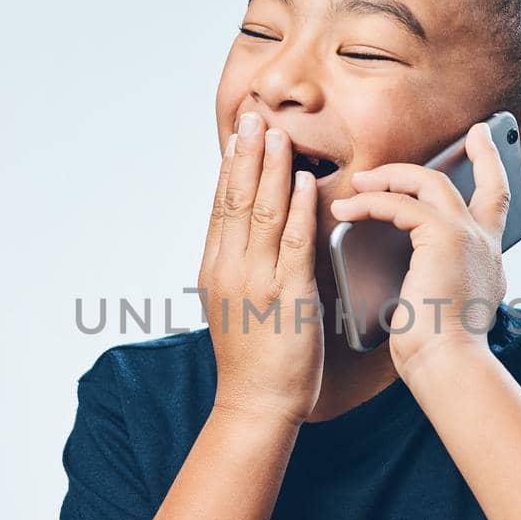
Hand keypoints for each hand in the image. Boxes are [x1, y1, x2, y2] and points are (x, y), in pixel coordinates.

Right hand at [198, 112, 323, 424]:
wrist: (256, 402)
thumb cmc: (252, 358)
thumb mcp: (232, 303)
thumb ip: (238, 266)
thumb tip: (246, 234)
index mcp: (215, 268)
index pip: (221, 206)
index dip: (231, 166)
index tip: (238, 134)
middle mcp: (230, 268)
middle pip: (237, 199)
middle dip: (247, 155)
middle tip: (255, 117)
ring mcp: (257, 280)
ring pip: (263, 212)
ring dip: (273, 169)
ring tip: (279, 136)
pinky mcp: (287, 294)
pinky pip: (294, 242)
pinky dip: (300, 208)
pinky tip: (305, 182)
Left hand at [329, 122, 511, 374]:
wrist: (447, 365)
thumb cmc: (435, 351)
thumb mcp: (439, 306)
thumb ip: (433, 278)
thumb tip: (413, 272)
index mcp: (487, 262)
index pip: (497, 211)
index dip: (494, 175)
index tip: (487, 148)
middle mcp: (486, 245)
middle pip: (487, 184)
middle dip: (481, 154)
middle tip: (471, 133)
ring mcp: (470, 237)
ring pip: (433, 183)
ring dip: (392, 177)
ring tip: (360, 183)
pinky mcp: (445, 236)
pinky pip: (402, 204)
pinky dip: (371, 203)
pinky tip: (346, 210)